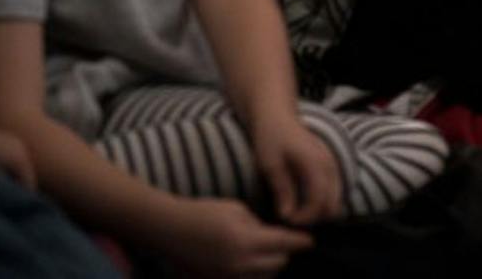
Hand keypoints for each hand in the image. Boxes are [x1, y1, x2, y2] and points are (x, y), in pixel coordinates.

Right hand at [164, 198, 313, 277]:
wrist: (170, 230)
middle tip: (283, 241)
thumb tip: (274, 237)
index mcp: (246, 241)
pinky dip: (253, 273)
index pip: (284, 244)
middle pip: (278, 264)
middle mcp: (240, 265)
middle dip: (284, 252)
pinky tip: (249, 261)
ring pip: (265, 277)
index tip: (311, 240)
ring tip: (264, 251)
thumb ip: (258, 226)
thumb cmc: (203, 212)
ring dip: (270, 265)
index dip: (300, 241)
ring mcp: (229, 278)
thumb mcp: (236, 210)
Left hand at [251, 113, 342, 224]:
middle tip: (291, 218)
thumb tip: (287, 216)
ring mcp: (333, 164)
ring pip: (336, 200)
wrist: (277, 115)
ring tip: (296, 212)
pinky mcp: (331, 166)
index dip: (304, 217)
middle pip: (332, 205)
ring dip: (319, 211)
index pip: (318, 202)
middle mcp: (329, 164)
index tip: (287, 220)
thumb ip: (281, 190)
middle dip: (313, 217)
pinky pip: (334, 192)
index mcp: (314, 163)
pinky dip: (322, 202)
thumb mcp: (270, 164)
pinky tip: (303, 202)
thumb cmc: (270, 137)